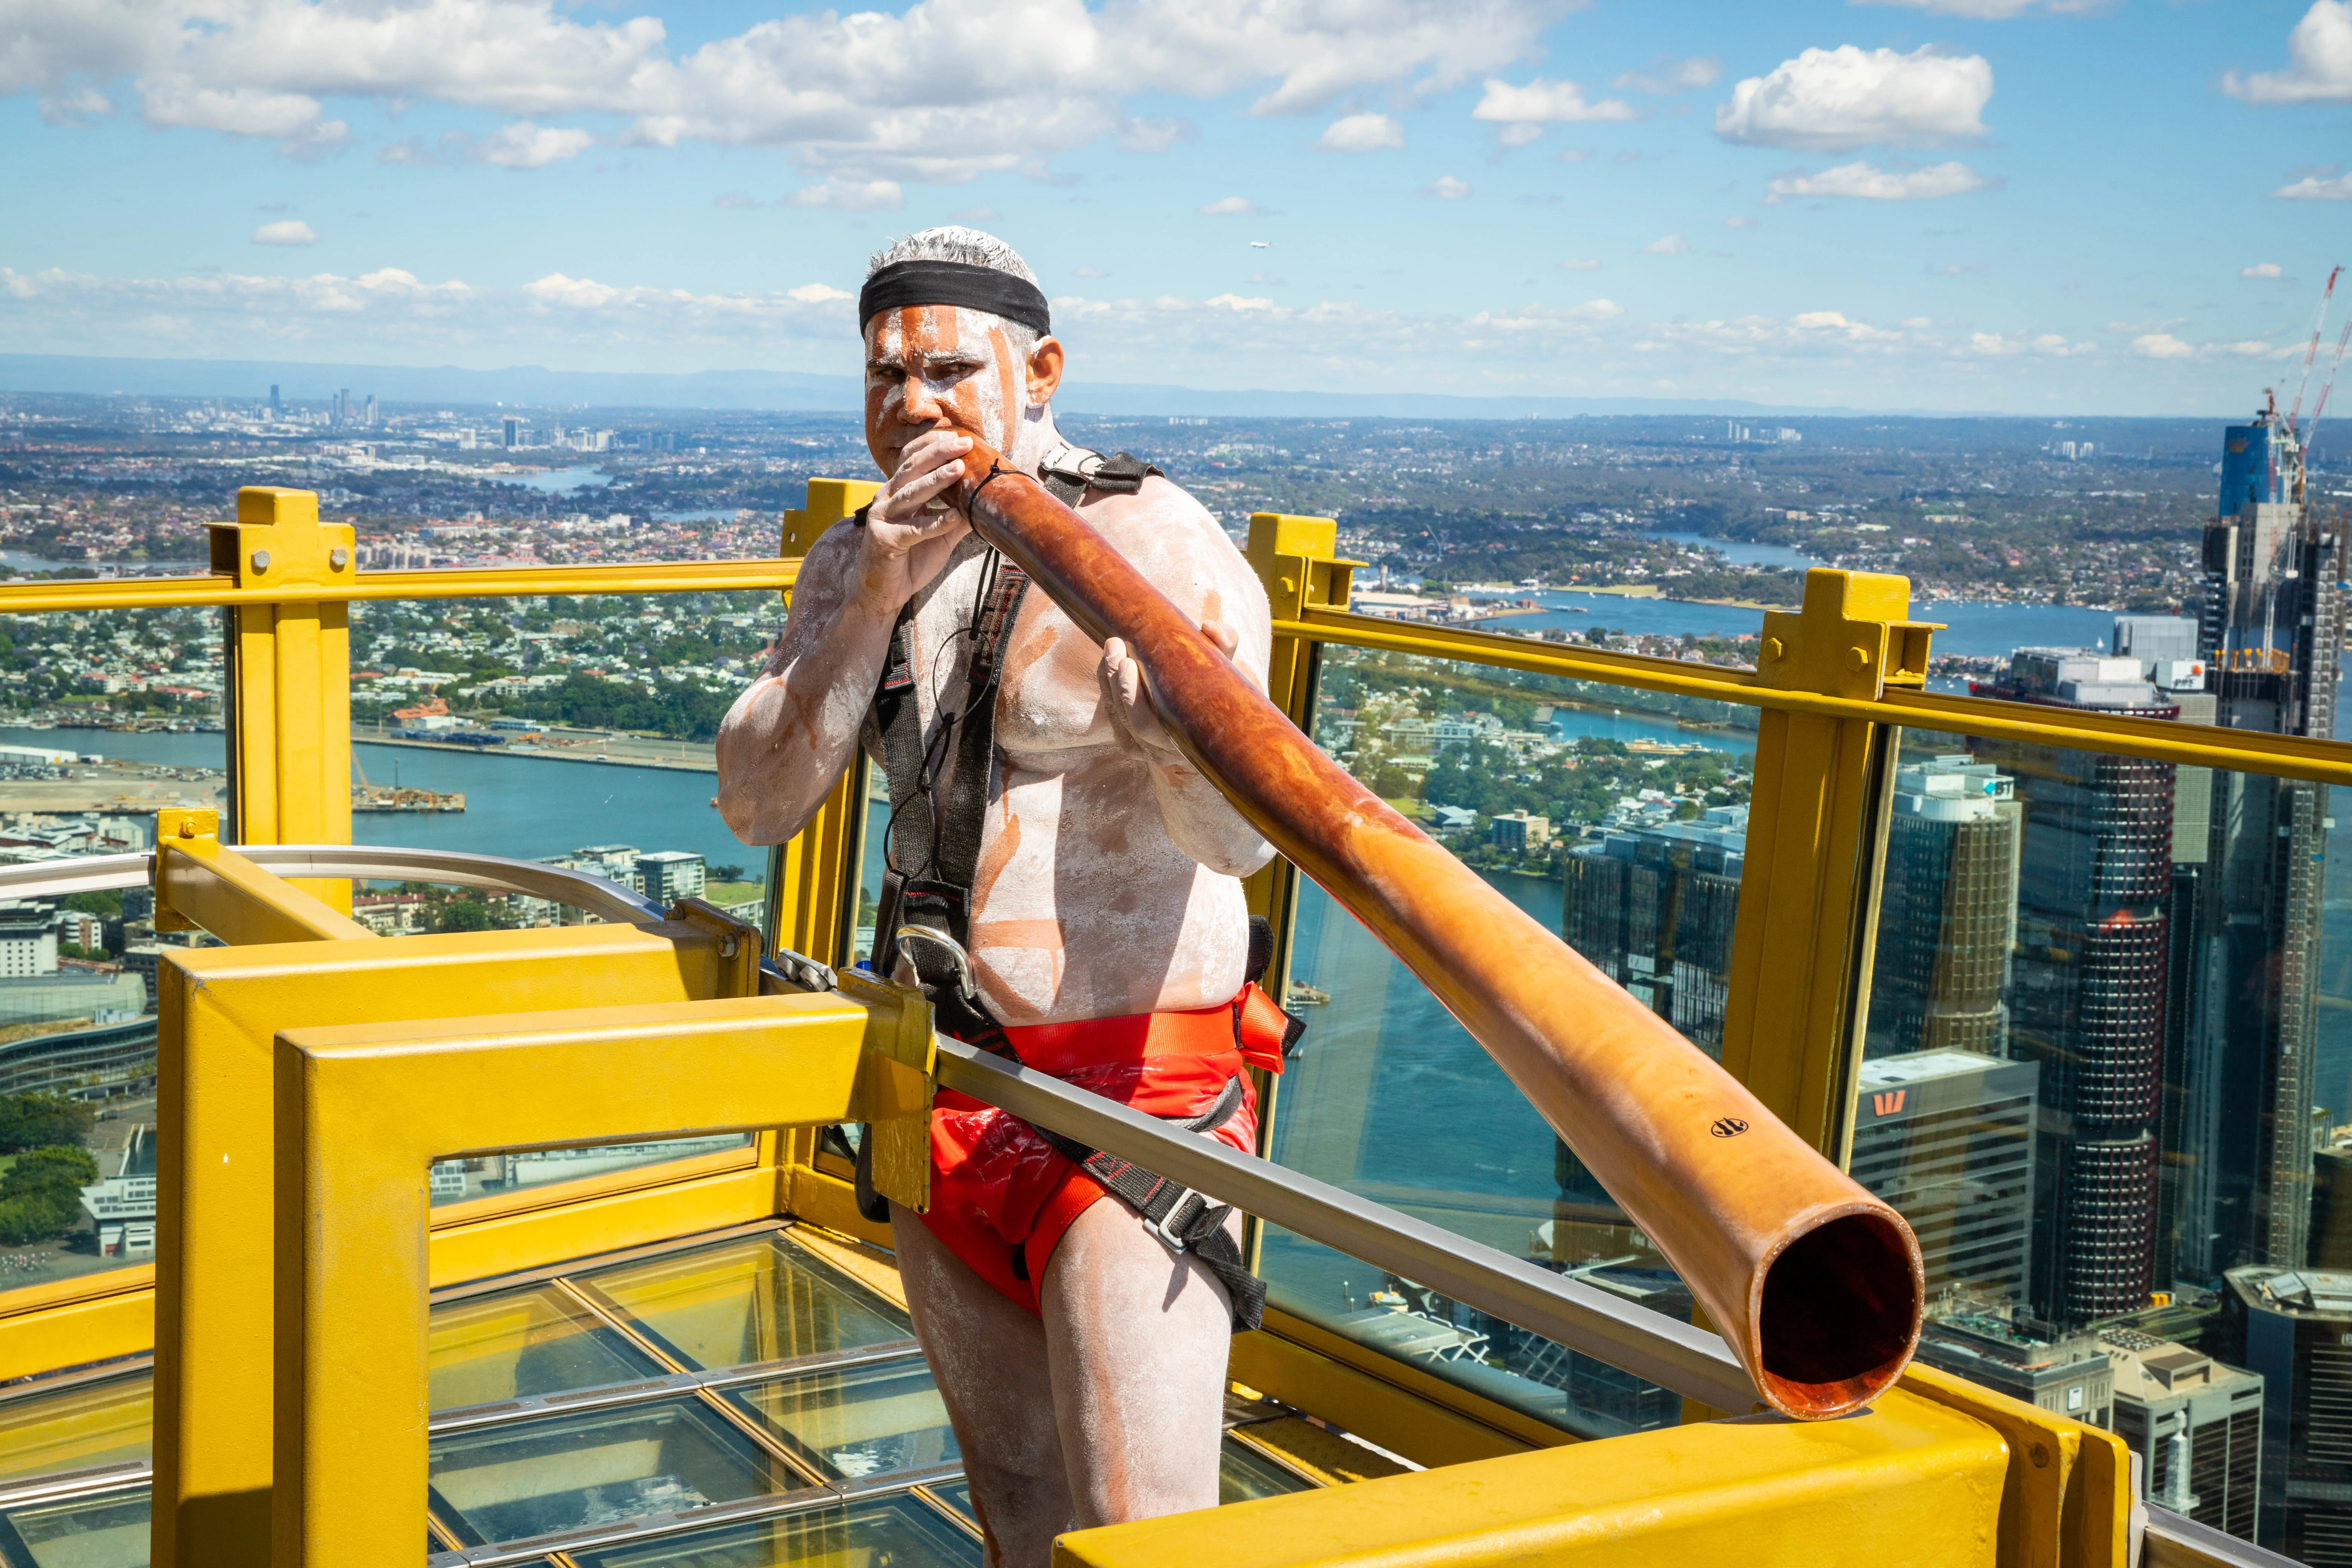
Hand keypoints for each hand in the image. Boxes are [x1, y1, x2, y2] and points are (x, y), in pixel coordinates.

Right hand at [857, 429, 973, 609]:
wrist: (883, 593)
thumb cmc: (909, 561)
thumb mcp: (939, 537)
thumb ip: (958, 519)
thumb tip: (986, 505)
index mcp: (896, 492)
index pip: (912, 459)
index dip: (932, 445)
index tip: (958, 436)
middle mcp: (886, 499)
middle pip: (911, 468)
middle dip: (938, 453)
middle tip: (963, 443)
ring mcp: (882, 519)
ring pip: (911, 493)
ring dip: (936, 480)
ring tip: (958, 468)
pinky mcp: (885, 541)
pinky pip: (915, 529)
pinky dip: (936, 523)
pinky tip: (955, 517)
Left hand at [1100, 618, 1249, 762]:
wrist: (1211, 714)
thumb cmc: (1218, 688)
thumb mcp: (1225, 668)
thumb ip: (1224, 645)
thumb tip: (1211, 626)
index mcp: (1190, 740)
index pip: (1150, 726)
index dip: (1134, 697)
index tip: (1129, 662)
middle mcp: (1166, 752)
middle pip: (1131, 722)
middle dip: (1119, 683)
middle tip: (1116, 647)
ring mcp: (1146, 750)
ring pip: (1119, 719)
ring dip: (1110, 682)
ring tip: (1112, 648)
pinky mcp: (1132, 743)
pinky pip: (1113, 717)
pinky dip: (1107, 689)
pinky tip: (1109, 665)